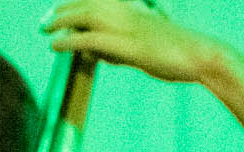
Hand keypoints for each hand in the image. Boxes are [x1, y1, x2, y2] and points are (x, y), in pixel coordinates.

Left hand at [40, 1, 243, 138]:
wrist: (200, 55)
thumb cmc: (175, 52)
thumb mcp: (143, 45)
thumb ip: (118, 46)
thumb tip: (96, 53)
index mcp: (129, 6)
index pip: (92, 0)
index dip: (71, 6)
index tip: (56, 13)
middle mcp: (123, 9)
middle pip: (81, 4)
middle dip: (59, 12)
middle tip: (43, 23)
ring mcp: (124, 25)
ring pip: (80, 16)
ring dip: (58, 23)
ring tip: (45, 32)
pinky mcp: (125, 44)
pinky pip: (88, 39)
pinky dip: (68, 41)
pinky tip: (56, 46)